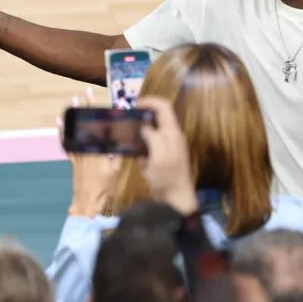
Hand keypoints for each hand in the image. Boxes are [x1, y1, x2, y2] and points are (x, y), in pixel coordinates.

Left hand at [59, 88, 120, 216]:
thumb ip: (117, 152)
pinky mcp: (72, 158)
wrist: (87, 200)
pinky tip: (59, 121)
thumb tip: (120, 138)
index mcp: (100, 149)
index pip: (103, 126)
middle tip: (86, 91)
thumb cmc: (104, 186)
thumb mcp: (115, 169)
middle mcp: (88, 147)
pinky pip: (66, 141)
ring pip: (76, 129)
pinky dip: (62, 131)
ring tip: (73, 99)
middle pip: (88, 123)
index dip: (106, 113)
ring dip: (74, 114)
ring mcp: (78, 152)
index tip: (109, 101)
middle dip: (88, 106)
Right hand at [136, 96, 196, 214]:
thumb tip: (145, 126)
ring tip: (129, 143)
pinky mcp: (162, 159)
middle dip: (141, 119)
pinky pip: (149, 149)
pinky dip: (143, 153)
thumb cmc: (168, 177)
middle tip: (126, 123)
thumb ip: (153, 137)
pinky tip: (140, 163)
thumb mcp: (159, 155)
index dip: (149, 102)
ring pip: (151, 134)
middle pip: (156, 119)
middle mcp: (171, 137)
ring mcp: (167, 148)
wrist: (175, 199)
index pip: (163, 107)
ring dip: (140, 138)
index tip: (133, 105)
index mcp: (172, 133)